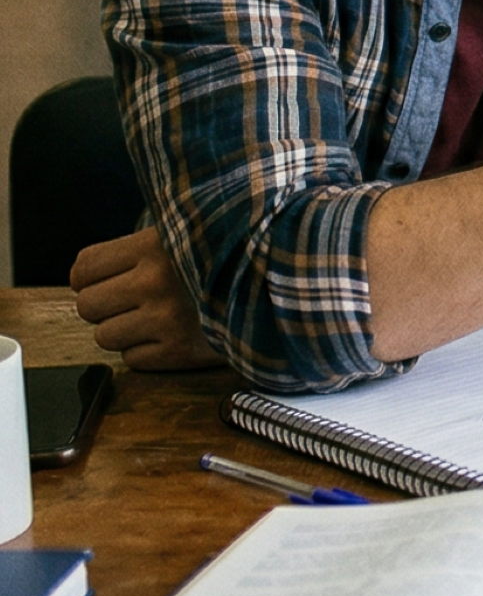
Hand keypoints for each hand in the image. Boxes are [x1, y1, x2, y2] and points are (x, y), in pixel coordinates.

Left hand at [71, 228, 221, 370]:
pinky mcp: (179, 352)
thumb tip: (87, 275)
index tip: (105, 280)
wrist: (284, 288)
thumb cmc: (231, 261)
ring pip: (105, 336)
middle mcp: (156, 283)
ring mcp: (167, 320)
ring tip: (154, 319)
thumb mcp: (190, 235)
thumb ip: (142, 249)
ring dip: (124, 331)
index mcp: (155, 246)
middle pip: (87, 306)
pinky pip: (132, 360)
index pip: (84, 268)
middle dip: (105, 306)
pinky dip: (147, 351)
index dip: (88, 278)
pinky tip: (172, 336)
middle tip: (131, 301)